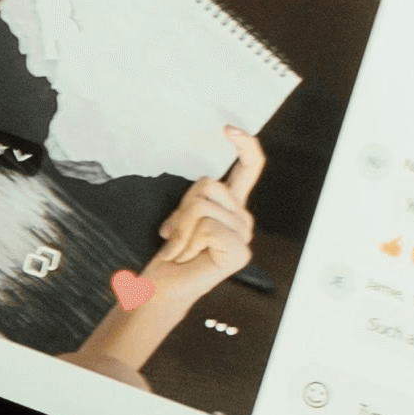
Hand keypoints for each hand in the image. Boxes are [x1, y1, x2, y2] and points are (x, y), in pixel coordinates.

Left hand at [75, 125, 264, 376]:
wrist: (163, 286)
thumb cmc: (173, 251)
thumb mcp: (182, 215)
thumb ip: (195, 199)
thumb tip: (200, 192)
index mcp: (232, 205)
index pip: (250, 168)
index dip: (244, 145)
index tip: (228, 128)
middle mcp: (242, 218)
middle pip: (207, 185)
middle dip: (182, 206)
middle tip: (176, 234)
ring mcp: (244, 235)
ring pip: (202, 206)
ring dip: (182, 227)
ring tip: (183, 247)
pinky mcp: (240, 251)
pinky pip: (207, 226)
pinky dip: (189, 241)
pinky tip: (190, 256)